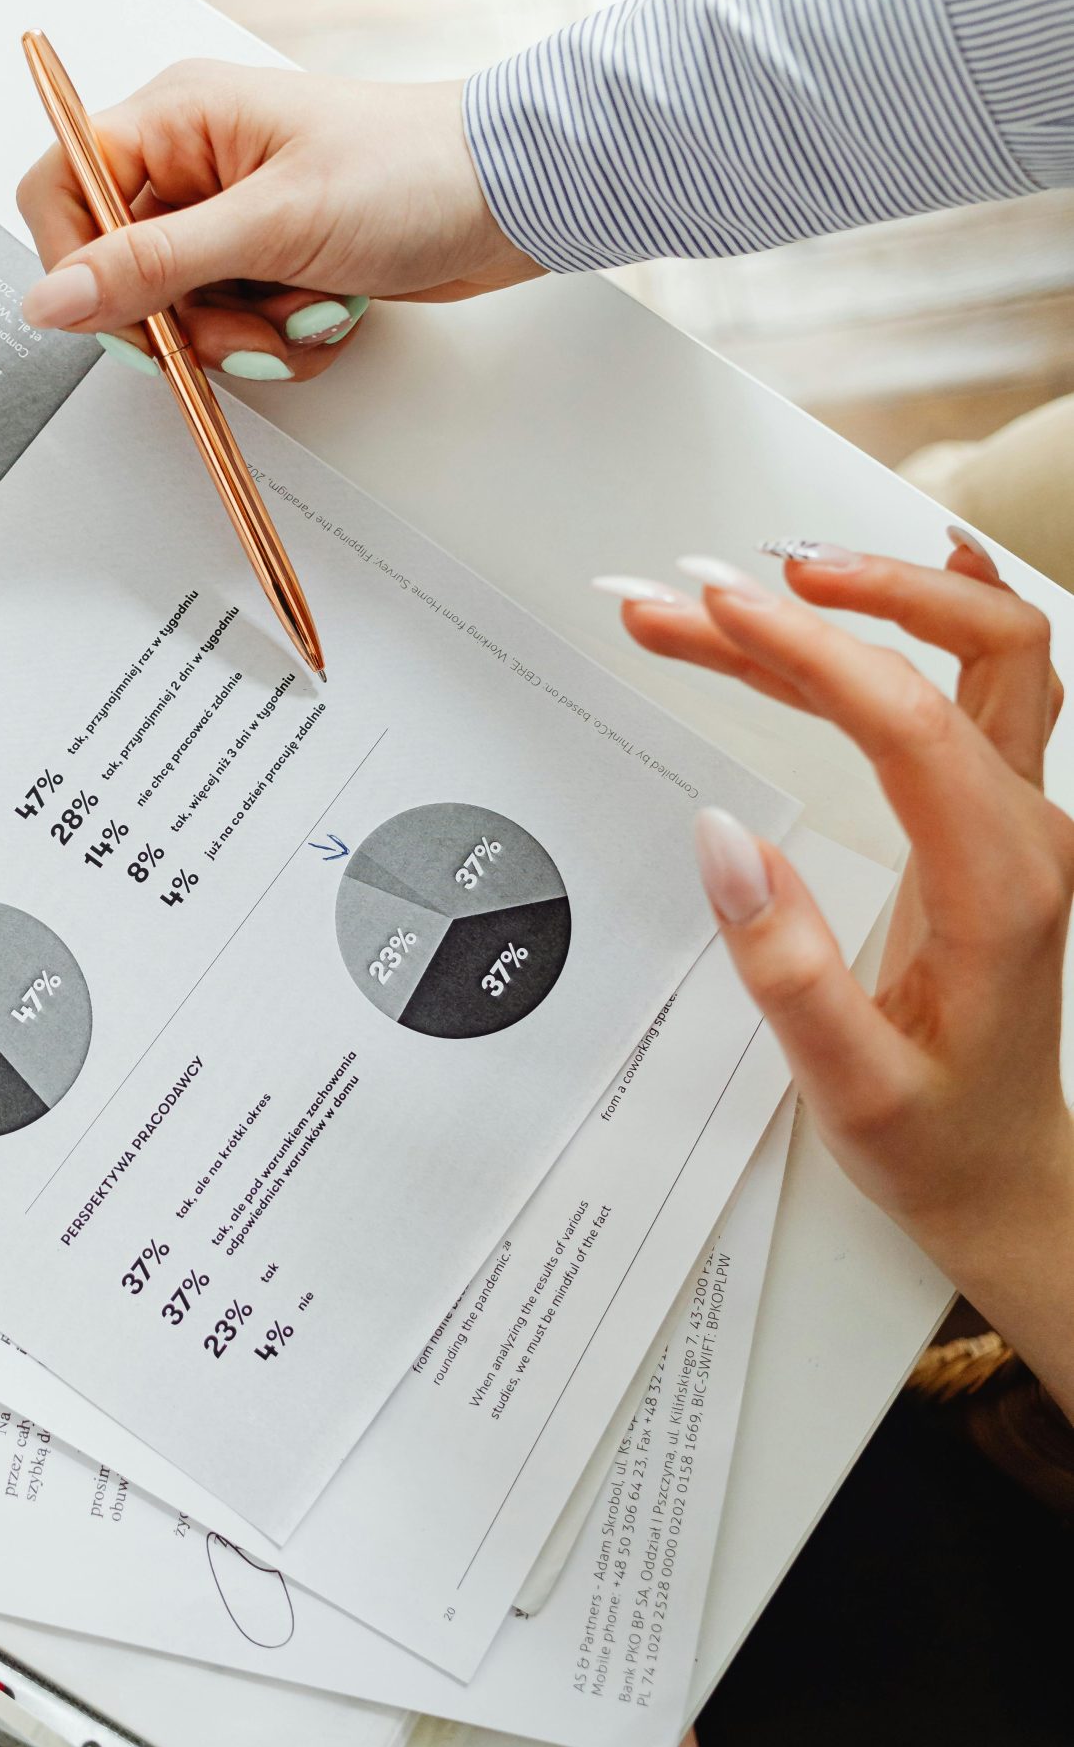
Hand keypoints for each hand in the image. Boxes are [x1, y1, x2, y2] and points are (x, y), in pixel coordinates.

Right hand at [15, 63, 539, 382]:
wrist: (515, 197)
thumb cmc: (415, 171)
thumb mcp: (271, 224)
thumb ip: (151, 267)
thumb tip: (51, 298)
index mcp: (177, 119)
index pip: (62, 189)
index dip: (77, 264)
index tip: (124, 313)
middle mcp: (196, 164)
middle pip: (123, 272)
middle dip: (187, 319)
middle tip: (245, 320)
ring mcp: (235, 216)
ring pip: (183, 313)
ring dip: (244, 337)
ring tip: (306, 308)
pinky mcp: (272, 260)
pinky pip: (236, 327)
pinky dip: (279, 338)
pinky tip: (327, 309)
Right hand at [599, 534, 1073, 1414]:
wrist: (1003, 1170)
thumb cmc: (937, 1136)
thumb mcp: (851, 1085)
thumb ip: (787, 968)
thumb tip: (722, 843)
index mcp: (999, 886)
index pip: (910, 719)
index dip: (811, 650)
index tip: (719, 610)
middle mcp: (1027, 832)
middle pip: (971, 649)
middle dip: (844, 596)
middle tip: (720, 586)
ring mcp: (1019, 815)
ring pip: (976, 652)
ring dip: (875, 598)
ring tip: (748, 589)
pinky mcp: (992, 814)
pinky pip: (978, 680)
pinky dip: (923, 617)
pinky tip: (889, 576)